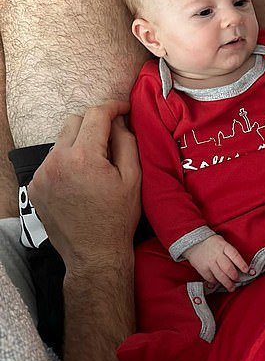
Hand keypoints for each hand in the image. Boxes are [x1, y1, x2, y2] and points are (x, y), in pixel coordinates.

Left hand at [28, 100, 140, 272]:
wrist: (95, 253)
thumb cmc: (118, 218)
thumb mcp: (134, 178)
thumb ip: (127, 143)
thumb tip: (120, 122)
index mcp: (84, 157)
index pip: (96, 114)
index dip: (113, 107)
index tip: (124, 109)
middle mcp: (57, 161)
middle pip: (74, 121)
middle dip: (95, 122)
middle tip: (113, 136)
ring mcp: (42, 174)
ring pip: (61, 140)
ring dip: (80, 143)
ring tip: (97, 164)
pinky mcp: (34, 186)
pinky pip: (52, 161)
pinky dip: (67, 162)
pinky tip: (81, 180)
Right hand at [184, 234, 248, 290]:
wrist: (193, 243)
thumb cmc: (212, 244)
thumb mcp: (222, 243)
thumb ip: (230, 253)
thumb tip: (240, 266)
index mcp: (223, 246)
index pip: (234, 255)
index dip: (241, 263)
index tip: (246, 270)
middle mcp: (216, 254)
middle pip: (227, 267)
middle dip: (234, 276)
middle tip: (237, 280)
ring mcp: (209, 262)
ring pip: (220, 275)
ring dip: (227, 283)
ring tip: (231, 288)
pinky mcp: (202, 268)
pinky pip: (210, 278)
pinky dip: (215, 282)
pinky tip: (218, 283)